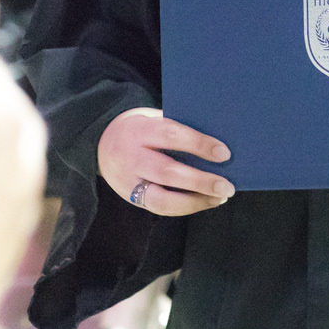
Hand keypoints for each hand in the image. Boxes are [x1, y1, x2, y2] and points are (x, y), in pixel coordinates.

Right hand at [98, 106, 233, 215]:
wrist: (102, 144)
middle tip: (227, 186)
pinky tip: (205, 201)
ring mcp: (128, 182)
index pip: (171, 135)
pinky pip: (159, 208)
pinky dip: (185, 207)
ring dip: (195, 201)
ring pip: (161, 199)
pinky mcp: (130, 198)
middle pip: (167, 172)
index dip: (198, 144)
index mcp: (139, 130)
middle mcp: (130, 157)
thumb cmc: (143, 128)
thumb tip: (217, 147)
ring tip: (220, 197)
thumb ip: (179, 130)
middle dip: (200, 181)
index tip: (224, 154)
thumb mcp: (154, 119)